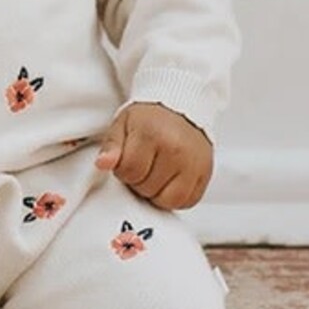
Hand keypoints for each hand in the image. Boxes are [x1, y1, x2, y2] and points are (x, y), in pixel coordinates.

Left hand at [94, 102, 213, 209]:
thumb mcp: (122, 125)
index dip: (123, 170)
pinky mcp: (206, 173)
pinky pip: (187, 201)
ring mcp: (194, 163)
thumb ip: (111, 147)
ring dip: (157, 193)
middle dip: (139, 181)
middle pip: (147, 188)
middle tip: (144, 164)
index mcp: (152, 135)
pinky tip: (171, 181)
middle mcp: (176, 150)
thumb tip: (103, 164)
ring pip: (168, 201)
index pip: (129, 172)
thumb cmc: (150, 118)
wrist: (181, 108)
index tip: (129, 159)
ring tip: (156, 174)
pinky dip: (176, 197)